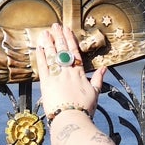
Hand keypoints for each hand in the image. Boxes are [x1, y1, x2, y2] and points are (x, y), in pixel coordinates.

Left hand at [32, 23, 119, 144]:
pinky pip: (43, 67)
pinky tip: (39, 47)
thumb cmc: (84, 109)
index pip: (74, 52)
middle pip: (62, 50)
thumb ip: (98, 79)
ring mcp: (56, 76)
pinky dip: (41, 56)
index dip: (70, 40)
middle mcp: (67, 72)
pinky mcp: (46, 83)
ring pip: (52, 56)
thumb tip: (105, 68)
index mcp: (79, 73)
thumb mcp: (95, 93)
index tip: (67, 30)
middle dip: (58, 37)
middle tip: (55, 26)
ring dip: (49, 43)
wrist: (72, 119)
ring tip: (45, 32)